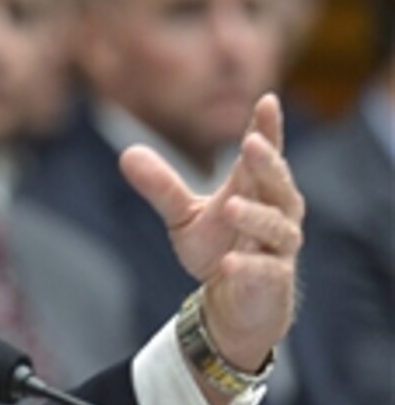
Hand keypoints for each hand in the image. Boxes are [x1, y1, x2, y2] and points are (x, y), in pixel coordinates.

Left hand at [119, 93, 302, 374]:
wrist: (234, 303)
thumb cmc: (219, 247)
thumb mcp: (183, 216)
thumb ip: (161, 186)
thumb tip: (126, 153)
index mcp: (255, 189)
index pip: (265, 154)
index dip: (268, 129)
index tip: (267, 101)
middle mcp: (276, 212)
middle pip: (278, 183)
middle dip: (267, 163)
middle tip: (250, 143)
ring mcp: (278, 247)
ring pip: (276, 226)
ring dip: (255, 215)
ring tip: (229, 206)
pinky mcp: (274, 280)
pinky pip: (266, 271)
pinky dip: (249, 267)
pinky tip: (229, 264)